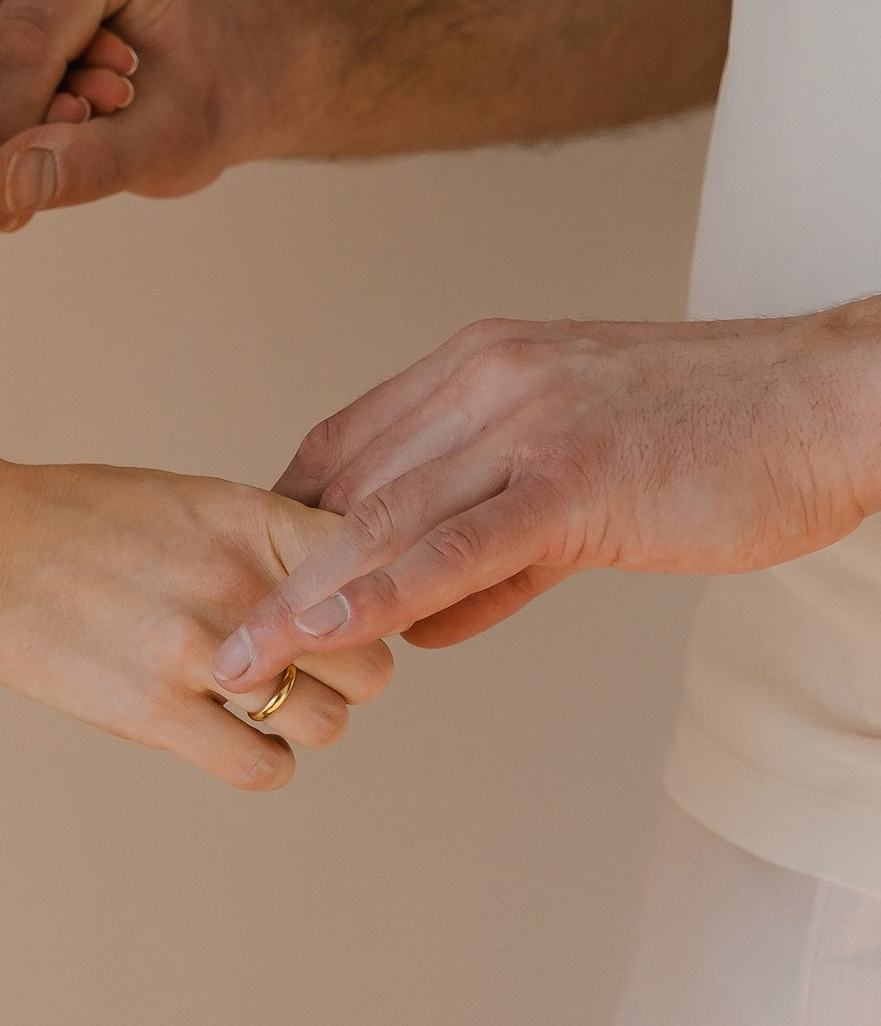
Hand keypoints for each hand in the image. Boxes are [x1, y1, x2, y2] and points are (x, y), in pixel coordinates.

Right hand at [0, 431, 395, 787]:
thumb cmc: (73, 519)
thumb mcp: (190, 500)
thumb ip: (267, 543)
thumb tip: (335, 591)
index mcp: (256, 521)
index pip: (378, 579)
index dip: (369, 610)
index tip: (339, 622)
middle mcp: (241, 584)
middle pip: (371, 664)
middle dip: (343, 675)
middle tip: (299, 671)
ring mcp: (200, 651)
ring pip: (327, 723)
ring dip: (300, 723)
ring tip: (256, 707)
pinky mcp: (155, 713)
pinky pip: (262, 766)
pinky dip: (258, 760)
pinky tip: (225, 737)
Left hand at [207, 307, 880, 698]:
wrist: (830, 403)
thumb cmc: (722, 439)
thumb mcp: (589, 472)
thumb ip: (501, 545)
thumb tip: (427, 619)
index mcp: (481, 363)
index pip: (348, 444)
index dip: (288, 522)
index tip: (244, 588)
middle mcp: (485, 378)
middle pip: (343, 483)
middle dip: (268, 571)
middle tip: (207, 640)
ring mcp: (527, 424)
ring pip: (383, 518)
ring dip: (300, 599)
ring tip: (235, 662)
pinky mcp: (574, 479)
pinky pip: (454, 546)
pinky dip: (379, 592)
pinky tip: (324, 634)